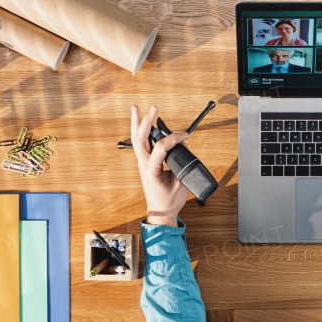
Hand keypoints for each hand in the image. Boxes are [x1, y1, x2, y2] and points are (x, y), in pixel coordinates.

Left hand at [130, 104, 189, 226]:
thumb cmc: (168, 202)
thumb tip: (183, 152)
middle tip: (153, 108)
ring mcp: (143, 163)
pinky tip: (143, 124)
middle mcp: (144, 165)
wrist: (160, 213)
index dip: (174, 139)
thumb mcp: (178, 186)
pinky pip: (141, 145)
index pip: (161, 148)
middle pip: (140, 139)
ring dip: (137, 123)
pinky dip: (141, 132)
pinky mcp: (145, 163)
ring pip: (137, 139)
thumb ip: (180, 168)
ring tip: (136, 108)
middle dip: (146, 121)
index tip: (185, 137)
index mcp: (151, 171)